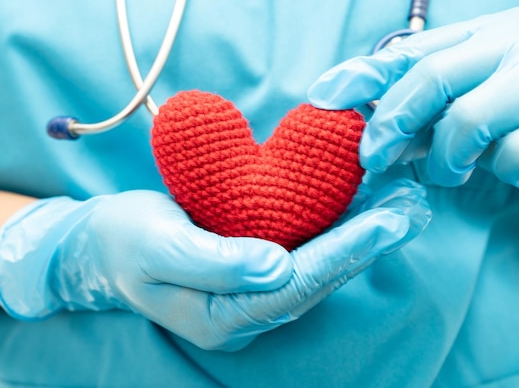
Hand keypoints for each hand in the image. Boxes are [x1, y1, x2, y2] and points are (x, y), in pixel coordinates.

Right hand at [0, 180, 429, 350]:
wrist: (105, 244)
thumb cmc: (125, 241)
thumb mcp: (157, 247)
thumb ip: (215, 263)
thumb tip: (278, 267)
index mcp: (223, 315)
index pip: (296, 286)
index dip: (343, 254)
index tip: (385, 222)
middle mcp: (247, 312)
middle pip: (319, 280)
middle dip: (367, 245)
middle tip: (412, 209)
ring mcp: (253, 293)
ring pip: (319, 266)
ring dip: (361, 235)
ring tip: (402, 203)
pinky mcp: (255, 269)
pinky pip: (305, 249)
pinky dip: (336, 227)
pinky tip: (362, 204)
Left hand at [308, 7, 518, 216]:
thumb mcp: (478, 108)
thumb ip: (431, 114)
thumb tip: (373, 133)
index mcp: (493, 31)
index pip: (414, 49)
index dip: (364, 73)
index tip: (324, 97)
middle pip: (431, 77)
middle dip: (390, 123)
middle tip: (373, 159)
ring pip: (467, 119)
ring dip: (448, 159)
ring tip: (455, 171)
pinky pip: (514, 154)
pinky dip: (505, 172)